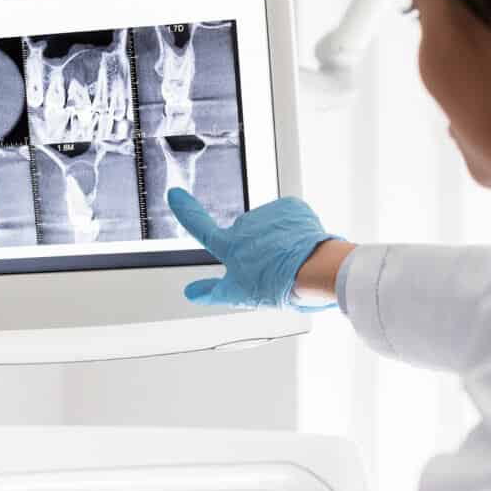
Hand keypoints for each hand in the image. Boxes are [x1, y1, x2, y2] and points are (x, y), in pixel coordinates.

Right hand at [167, 189, 348, 310]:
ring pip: (268, 227)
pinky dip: (293, 229)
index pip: (200, 227)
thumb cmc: (278, 284)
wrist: (315, 269)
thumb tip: (191, 293)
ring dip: (275, 239)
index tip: (175, 194)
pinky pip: (288, 218)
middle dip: (254, 246)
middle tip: (270, 269)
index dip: (186, 211)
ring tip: (289, 261)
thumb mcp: (238, 295)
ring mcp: (267, 213)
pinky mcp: (290, 207)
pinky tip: (300, 246)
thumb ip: (211, 292)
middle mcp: (244, 225)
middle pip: (245, 234)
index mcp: (229, 245)